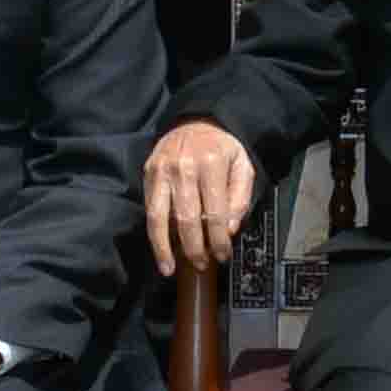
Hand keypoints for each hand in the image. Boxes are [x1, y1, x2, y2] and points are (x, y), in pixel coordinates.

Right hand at [141, 118, 256, 277]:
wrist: (196, 121)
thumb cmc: (222, 148)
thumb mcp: (242, 166)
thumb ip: (240, 198)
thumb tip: (229, 230)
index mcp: (212, 163)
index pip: (214, 212)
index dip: (218, 240)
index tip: (222, 256)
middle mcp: (184, 167)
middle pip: (187, 218)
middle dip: (195, 248)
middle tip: (202, 265)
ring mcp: (162, 170)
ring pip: (160, 217)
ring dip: (165, 248)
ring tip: (169, 269)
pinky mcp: (148, 173)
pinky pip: (150, 210)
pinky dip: (154, 234)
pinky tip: (160, 252)